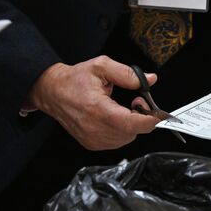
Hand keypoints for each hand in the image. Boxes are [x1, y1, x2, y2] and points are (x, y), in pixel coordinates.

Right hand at [29, 55, 160, 149]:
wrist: (52, 92)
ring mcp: (92, 139)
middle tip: (135, 102)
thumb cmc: (74, 79)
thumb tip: (149, 79)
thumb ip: (127, 73)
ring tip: (122, 109)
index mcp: (97, 108)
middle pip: (131, 132)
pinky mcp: (91, 144)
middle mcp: (94, 127)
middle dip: (140, 118)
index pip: (131, 123)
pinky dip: (121, 131)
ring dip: (131, 125)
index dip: (149, 120)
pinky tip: (114, 118)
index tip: (158, 114)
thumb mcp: (101, 66)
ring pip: (126, 139)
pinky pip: (116, 142)